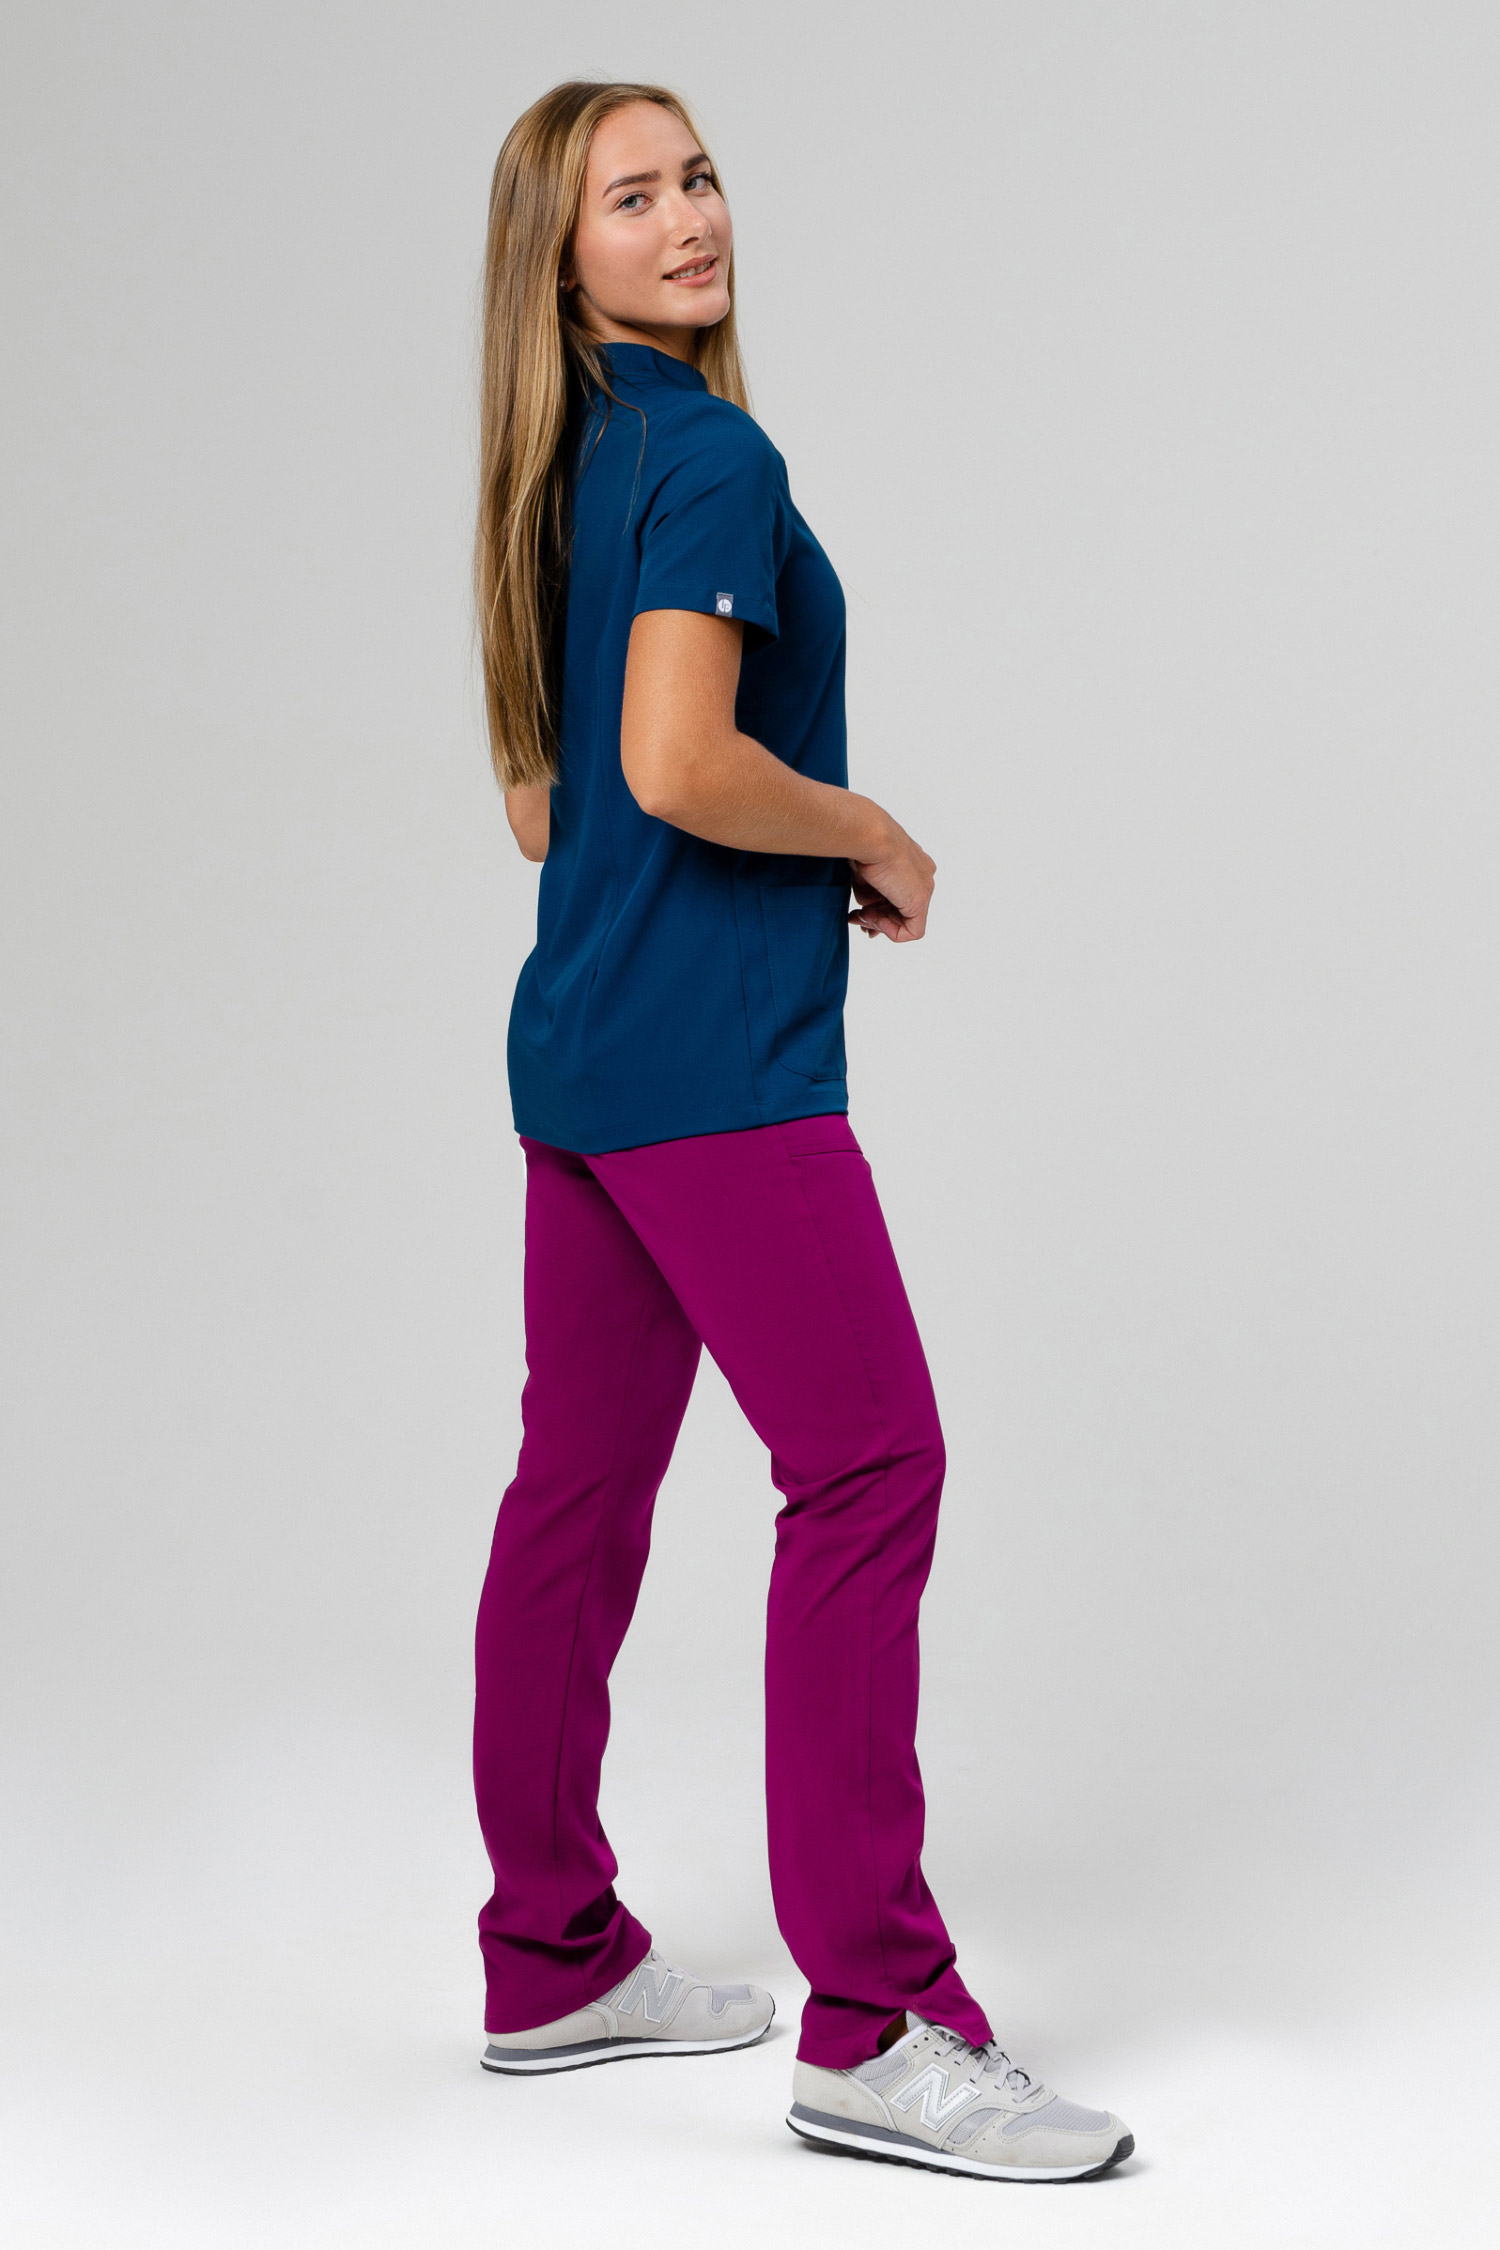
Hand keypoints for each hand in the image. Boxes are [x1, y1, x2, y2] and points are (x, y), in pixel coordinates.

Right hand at [848, 824, 935, 941]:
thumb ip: (869, 894)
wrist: (869, 836)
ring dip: (878, 923)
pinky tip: (873, 918)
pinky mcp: (920, 901)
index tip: (860, 912)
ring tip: (860, 915)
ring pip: (905, 920)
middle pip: (902, 909)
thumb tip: (864, 913)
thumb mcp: (864, 874)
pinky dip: (890, 931)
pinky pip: (912, 931)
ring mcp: (924, 887)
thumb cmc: (862, 845)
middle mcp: (921, 874)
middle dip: (877, 919)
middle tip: (857, 919)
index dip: (878, 908)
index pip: (898, 894)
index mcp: (911, 863)